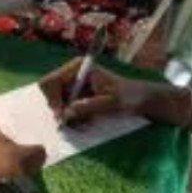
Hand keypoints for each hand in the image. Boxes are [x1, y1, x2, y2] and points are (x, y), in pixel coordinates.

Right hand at [39, 58, 153, 124]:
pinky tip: (86, 123)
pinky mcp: (76, 96)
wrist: (141, 100)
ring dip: (69, 117)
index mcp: (78, 68)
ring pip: (58, 103)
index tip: (61, 115)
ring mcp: (73, 85)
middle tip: (72, 124)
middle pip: (51, 93)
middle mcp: (72, 74)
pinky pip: (66, 109)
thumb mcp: (110, 103)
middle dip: (61, 110)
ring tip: (85, 124)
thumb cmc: (129, 96)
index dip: (52, 99)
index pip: (51, 81)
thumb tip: (66, 114)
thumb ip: (88, 107)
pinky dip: (73, 119)